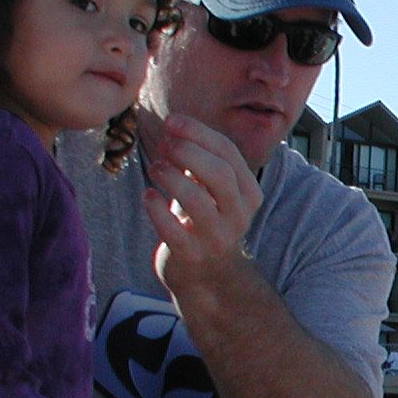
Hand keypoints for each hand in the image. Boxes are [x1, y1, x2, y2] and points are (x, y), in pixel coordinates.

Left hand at [142, 114, 261, 292]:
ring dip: (171, 176)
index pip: (228, 153)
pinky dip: (156, 208)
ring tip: (155, 168)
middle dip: (187, 152)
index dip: (198, 132)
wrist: (208, 275)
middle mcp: (238, 215)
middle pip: (219, 173)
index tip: (171, 122)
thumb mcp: (214, 189)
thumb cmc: (205, 219)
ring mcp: (216, 238)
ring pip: (197, 200)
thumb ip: (202, 158)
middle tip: (163, 145)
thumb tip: (174, 125)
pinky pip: (172, 228)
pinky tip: (149, 196)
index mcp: (248, 193)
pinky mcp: (191, 255)